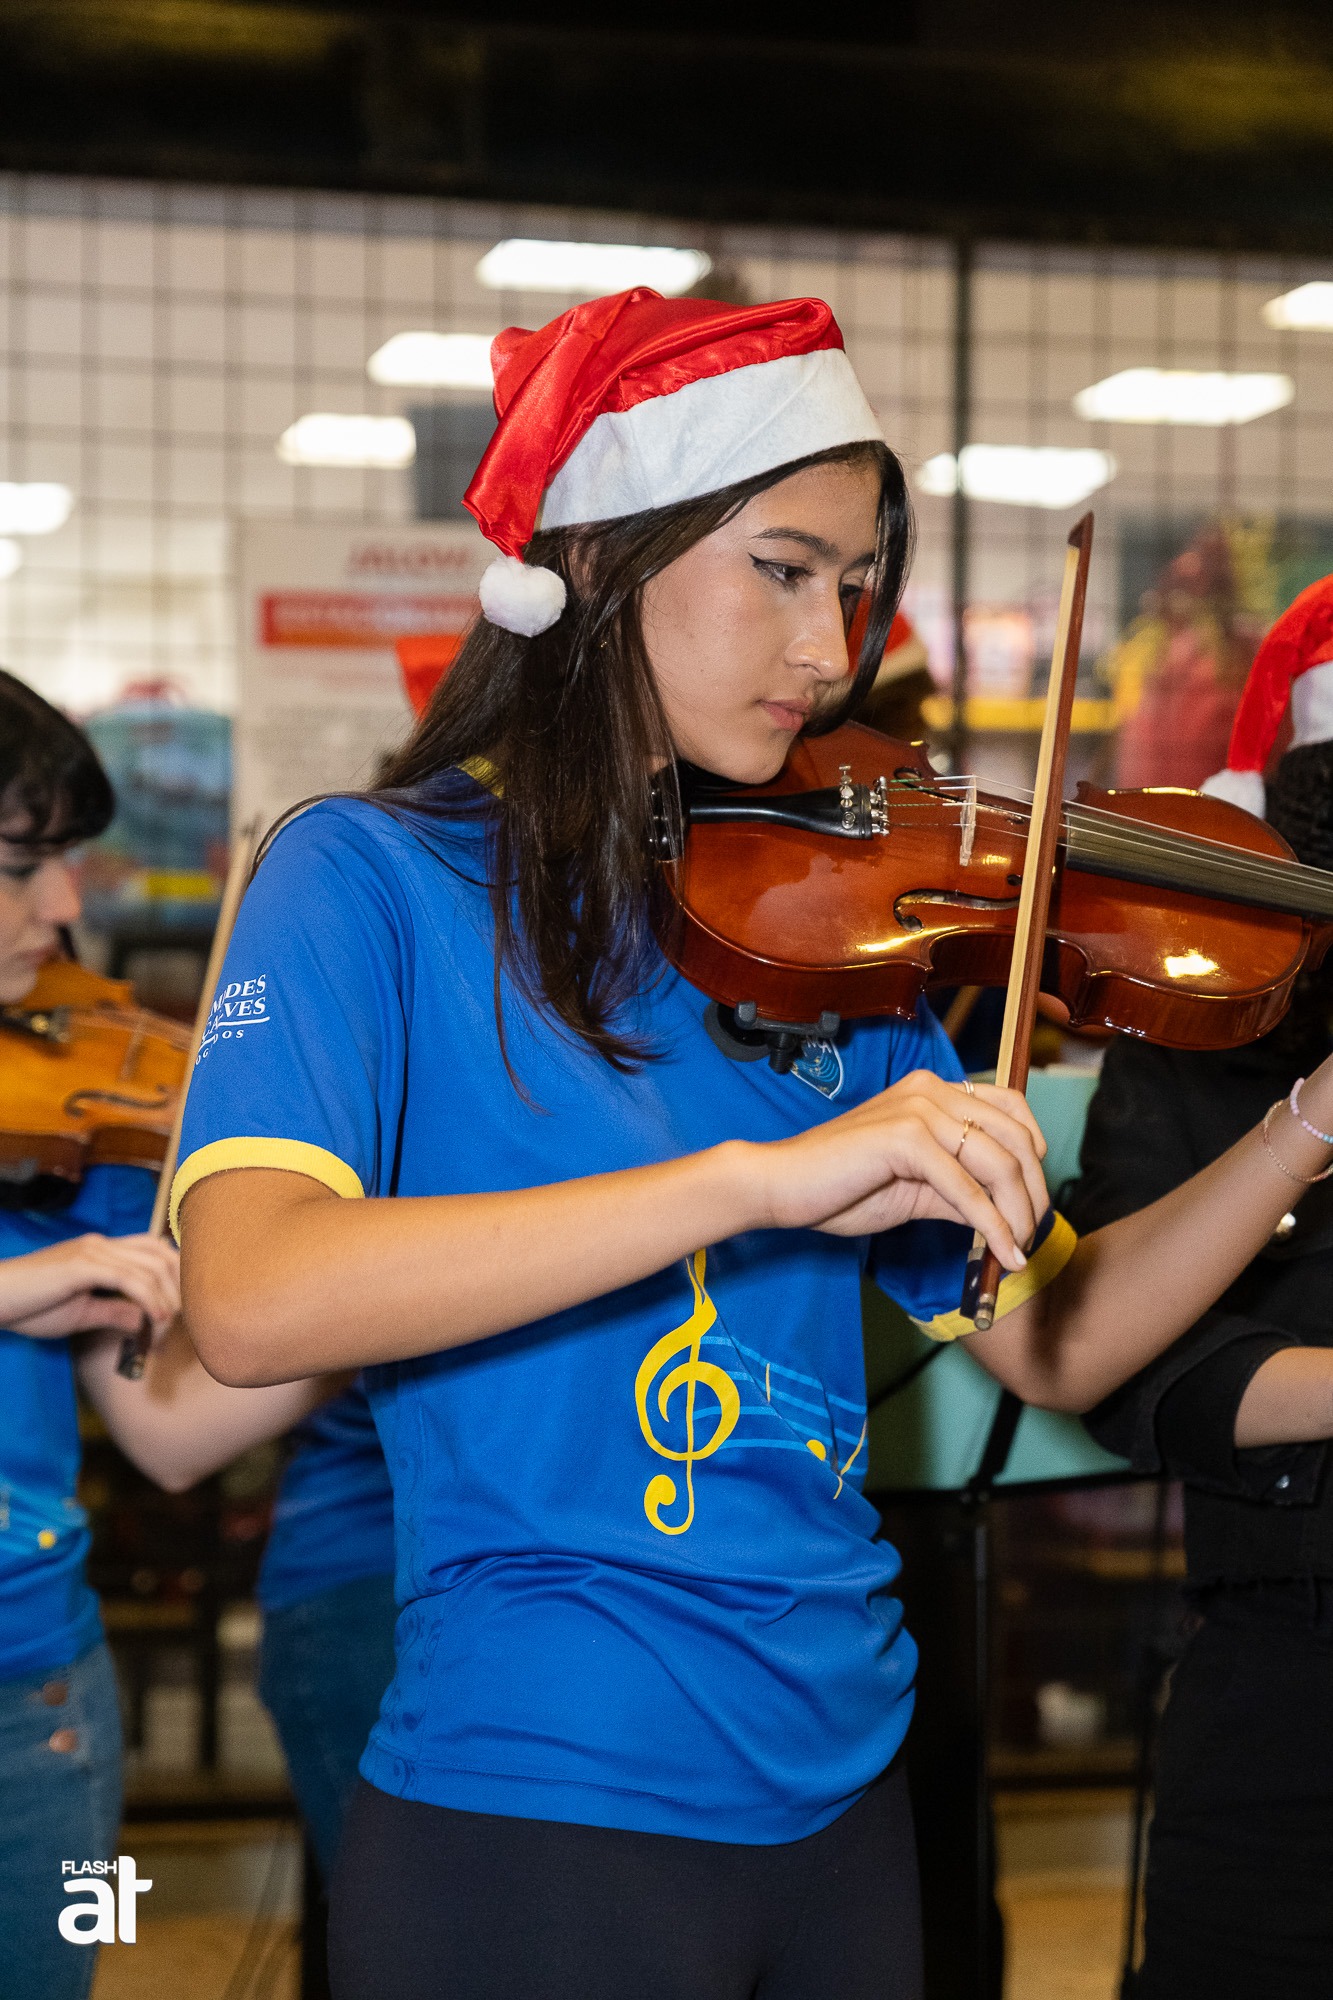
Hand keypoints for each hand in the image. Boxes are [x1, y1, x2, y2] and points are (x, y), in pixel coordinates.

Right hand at [1, 1232, 179, 1340]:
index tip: (182, 1305)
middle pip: (162, 1253)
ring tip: (169, 1324)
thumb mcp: (82, 1313)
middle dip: (180, 1284)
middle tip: (183, 1317)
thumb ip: (115, 1312)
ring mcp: (92, 1252)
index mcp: (102, 1249)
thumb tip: (146, 1320)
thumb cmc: (31, 1306)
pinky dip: (149, 1299)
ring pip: (151, 1266)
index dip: (176, 1273)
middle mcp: (101, 1244)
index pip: (154, 1248)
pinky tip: (156, 1318)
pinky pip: (129, 1279)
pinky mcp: (82, 1266)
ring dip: (167, 1298)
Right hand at [748, 1070, 1048, 1269]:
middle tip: (1030, 1236)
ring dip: (1018, 1214)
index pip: (1011, 1109)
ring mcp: (919, 1110)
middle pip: (1015, 1138)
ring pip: (998, 1163)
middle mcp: (931, 1090)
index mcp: (933, 1091)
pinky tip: (1000, 1252)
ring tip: (1016, 1250)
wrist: (781, 1187)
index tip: (1032, 1199)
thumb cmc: (840, 1187)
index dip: (1034, 1152)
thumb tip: (1007, 1216)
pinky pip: (967, 1188)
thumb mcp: (916, 1187)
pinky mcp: (906, 1138)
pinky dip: (991, 1226)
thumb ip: (960, 1191)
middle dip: (1033, 1192)